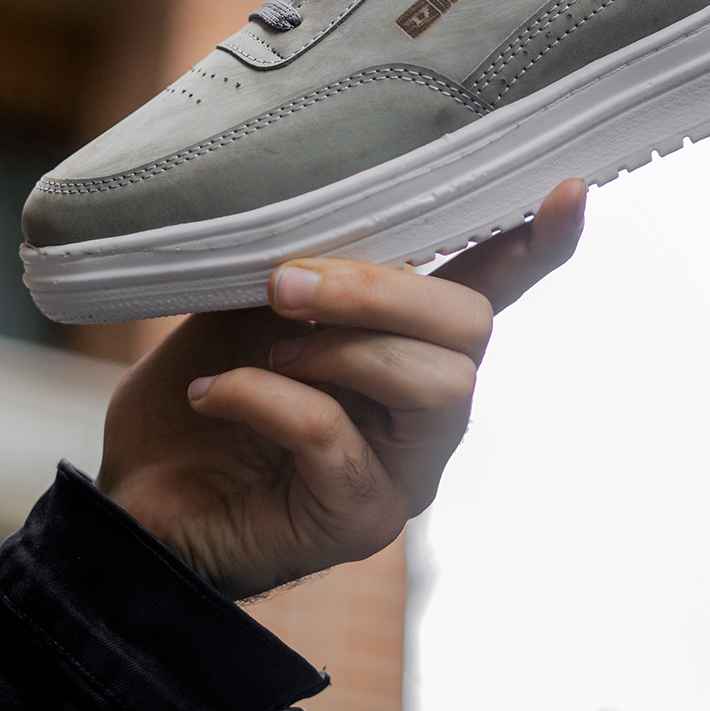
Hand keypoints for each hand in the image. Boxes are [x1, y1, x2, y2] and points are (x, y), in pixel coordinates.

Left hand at [96, 179, 586, 598]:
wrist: (138, 494)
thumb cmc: (209, 389)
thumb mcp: (256, 306)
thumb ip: (314, 266)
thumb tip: (344, 202)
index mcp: (410, 346)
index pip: (490, 291)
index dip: (536, 244)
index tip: (571, 190)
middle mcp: (426, 410)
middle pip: (468, 328)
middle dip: (380, 291)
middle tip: (287, 282)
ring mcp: (404, 471)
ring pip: (434, 384)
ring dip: (342, 345)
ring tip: (269, 341)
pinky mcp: (357, 520)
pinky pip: (336, 437)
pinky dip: (269, 397)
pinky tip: (216, 392)